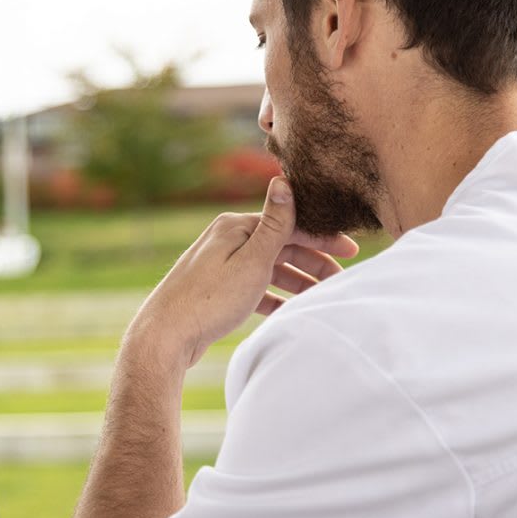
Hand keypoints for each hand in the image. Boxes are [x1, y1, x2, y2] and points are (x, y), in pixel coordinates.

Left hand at [126, 177, 358, 367]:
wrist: (165, 337)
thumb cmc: (210, 300)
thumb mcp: (251, 261)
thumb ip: (274, 224)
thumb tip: (283, 179)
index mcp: (235, 227)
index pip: (289, 224)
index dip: (322, 237)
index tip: (351, 252)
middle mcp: (225, 240)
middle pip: (280, 246)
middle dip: (312, 262)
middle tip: (340, 280)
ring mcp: (218, 266)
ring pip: (268, 268)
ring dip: (295, 281)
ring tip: (320, 297)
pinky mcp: (214, 291)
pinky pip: (252, 288)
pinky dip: (272, 297)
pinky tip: (289, 310)